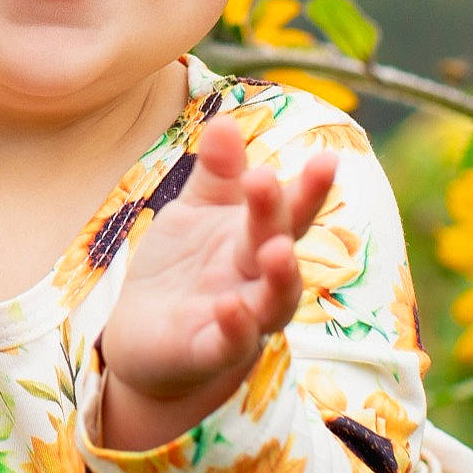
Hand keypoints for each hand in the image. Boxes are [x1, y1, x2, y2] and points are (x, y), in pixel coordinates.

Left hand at [97, 117, 336, 448]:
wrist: (145, 340)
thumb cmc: (182, 271)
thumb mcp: (195, 213)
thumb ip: (215, 175)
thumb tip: (225, 119)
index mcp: (255, 238)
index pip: (288, 209)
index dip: (308, 187)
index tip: (328, 156)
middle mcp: (258, 278)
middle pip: (282, 243)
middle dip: (286, 214)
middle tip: (272, 179)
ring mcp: (241, 319)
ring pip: (274, 301)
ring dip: (279, 277)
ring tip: (275, 248)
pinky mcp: (210, 353)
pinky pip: (232, 343)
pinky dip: (235, 327)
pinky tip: (228, 306)